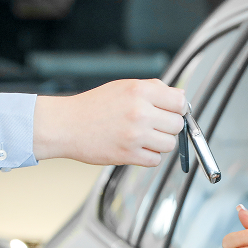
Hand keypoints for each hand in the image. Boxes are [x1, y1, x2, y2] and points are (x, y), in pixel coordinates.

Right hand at [33, 78, 186, 165]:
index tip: (172, 111)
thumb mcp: (124, 86)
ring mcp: (135, 135)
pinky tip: (137, 147)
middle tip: (154, 125)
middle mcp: (140, 112)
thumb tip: (181, 96)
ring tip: (143, 136)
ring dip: (160, 143)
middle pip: (177, 124)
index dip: (178, 108)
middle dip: (169, 126)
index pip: (180, 102)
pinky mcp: (128, 155)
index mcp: (140, 91)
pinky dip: (149, 156)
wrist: (66, 125)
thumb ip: (155, 89)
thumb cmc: (94, 106)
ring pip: (169, 144)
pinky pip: (155, 160)